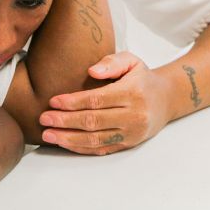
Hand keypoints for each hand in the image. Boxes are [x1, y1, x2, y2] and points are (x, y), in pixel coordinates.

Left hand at [38, 52, 171, 154]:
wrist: (166, 99)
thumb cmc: (142, 78)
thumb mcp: (131, 60)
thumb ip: (112, 62)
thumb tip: (91, 70)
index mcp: (133, 93)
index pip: (97, 100)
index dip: (72, 102)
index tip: (53, 101)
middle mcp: (134, 115)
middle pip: (93, 121)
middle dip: (65, 121)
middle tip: (43, 119)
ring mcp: (132, 133)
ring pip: (96, 139)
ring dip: (68, 139)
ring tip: (48, 135)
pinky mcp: (128, 144)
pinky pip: (102, 149)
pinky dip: (81, 148)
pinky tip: (64, 143)